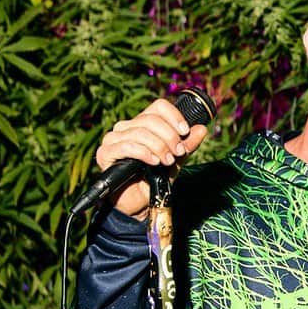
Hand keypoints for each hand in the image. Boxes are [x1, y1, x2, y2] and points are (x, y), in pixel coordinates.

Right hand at [93, 97, 209, 217]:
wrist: (140, 202)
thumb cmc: (155, 178)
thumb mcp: (176, 160)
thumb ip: (187, 145)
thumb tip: (202, 128)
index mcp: (142, 123)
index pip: (158, 106)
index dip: (174, 116)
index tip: (185, 131)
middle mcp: (126, 127)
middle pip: (150, 119)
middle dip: (169, 136)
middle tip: (178, 153)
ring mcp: (113, 139)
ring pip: (140, 132)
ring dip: (159, 146)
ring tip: (168, 161)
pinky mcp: (105, 153)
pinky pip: (127, 146)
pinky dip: (144, 153)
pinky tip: (154, 162)